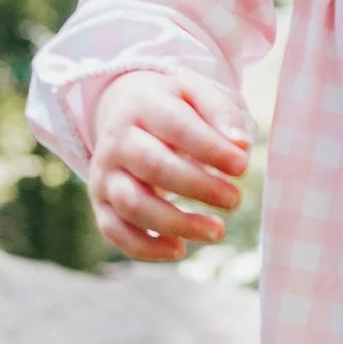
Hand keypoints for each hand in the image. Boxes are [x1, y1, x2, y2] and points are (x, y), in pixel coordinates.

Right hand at [88, 72, 249, 261]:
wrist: (124, 112)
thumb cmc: (173, 107)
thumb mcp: (196, 94)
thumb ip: (221, 112)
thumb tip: (241, 145)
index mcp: (142, 105)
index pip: (176, 127)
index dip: (210, 149)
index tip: (242, 166)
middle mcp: (117, 140)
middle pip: (154, 167)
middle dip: (198, 187)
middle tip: (235, 200)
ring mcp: (104, 173)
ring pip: (132, 203)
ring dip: (176, 223)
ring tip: (217, 231)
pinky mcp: (100, 202)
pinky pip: (114, 231)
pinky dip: (144, 247)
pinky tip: (179, 249)